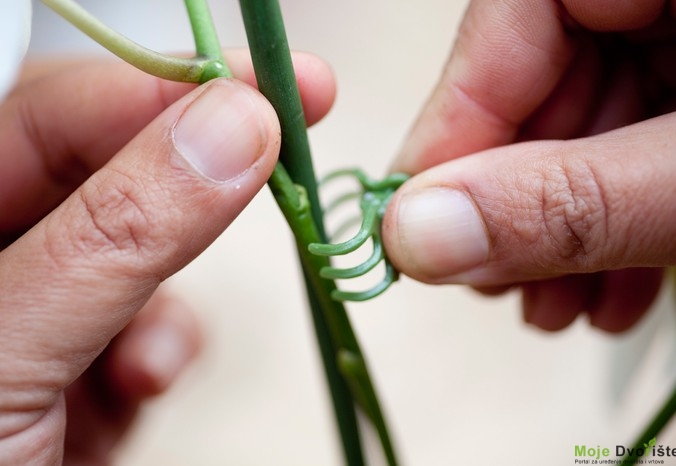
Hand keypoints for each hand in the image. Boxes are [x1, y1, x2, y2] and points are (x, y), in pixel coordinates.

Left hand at [0, 51, 334, 463]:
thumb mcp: (6, 360)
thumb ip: (118, 237)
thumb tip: (234, 128)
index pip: (48, 113)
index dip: (159, 88)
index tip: (264, 84)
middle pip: (102, 175)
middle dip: (196, 168)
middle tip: (287, 129)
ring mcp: (28, 316)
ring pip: (134, 258)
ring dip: (168, 298)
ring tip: (152, 358)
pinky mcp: (66, 370)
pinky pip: (136, 330)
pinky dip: (159, 354)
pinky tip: (140, 387)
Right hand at [383, 0, 675, 331]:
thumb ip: (573, 200)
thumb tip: (416, 234)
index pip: (511, 16)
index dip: (453, 126)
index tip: (419, 225)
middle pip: (543, 74)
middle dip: (522, 199)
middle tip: (500, 286)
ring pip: (588, 112)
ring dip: (568, 222)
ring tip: (562, 306)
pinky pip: (641, 125)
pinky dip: (624, 206)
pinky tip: (618, 280)